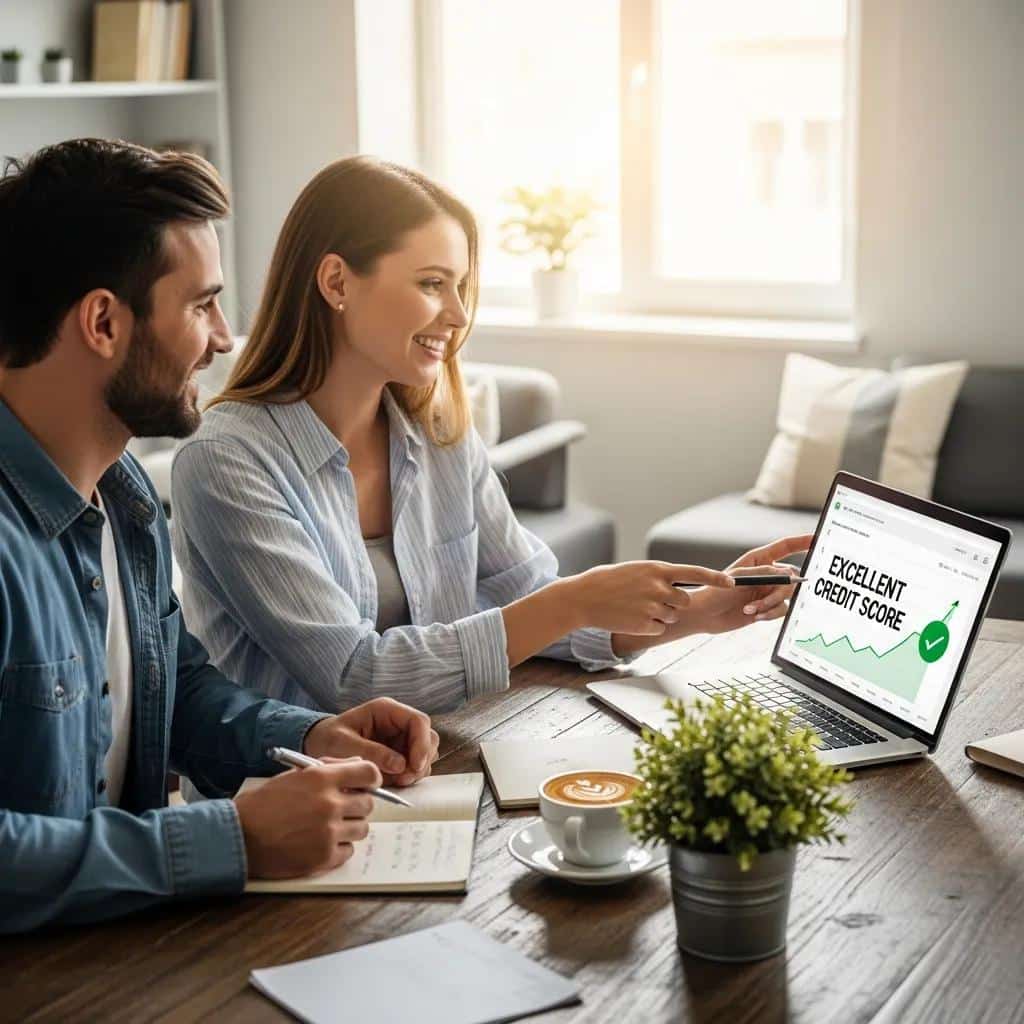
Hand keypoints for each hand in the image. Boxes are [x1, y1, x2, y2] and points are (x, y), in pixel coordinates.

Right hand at [235, 757, 379, 878]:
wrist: (238, 836)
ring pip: (361, 828)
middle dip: (357, 805)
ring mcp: (328, 832)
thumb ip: (328, 769)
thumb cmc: (263, 804)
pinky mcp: (324, 857)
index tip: (367, 784)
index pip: (369, 773)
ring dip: (350, 827)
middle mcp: (329, 803)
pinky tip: (320, 843)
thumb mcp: (294, 776)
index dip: (371, 779)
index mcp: (321, 778)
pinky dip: (339, 848)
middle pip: (368, 803)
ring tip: (328, 827)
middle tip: (342, 808)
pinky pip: (348, 851)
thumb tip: (356, 765)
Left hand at [303, 697, 439, 786]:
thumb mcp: (343, 744)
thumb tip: (399, 765)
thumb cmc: (327, 739)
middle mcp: (397, 722)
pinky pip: (415, 763)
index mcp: (386, 710)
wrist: (317, 745)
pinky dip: (410, 774)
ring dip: (417, 769)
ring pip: (425, 752)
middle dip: (421, 759)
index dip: (422, 743)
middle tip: (405, 779)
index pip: (418, 721)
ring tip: (398, 781)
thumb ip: (371, 752)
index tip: (415, 765)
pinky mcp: (399, 752)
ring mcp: (400, 737)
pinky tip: (395, 781)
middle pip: (427, 737)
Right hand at [567, 560, 734, 636]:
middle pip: (686, 601)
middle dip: (676, 604)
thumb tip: (680, 583)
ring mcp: (651, 607)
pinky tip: (632, 618)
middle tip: (656, 601)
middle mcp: (658, 587)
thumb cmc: (608, 581)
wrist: (583, 598)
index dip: (717, 578)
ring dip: (662, 616)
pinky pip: (659, 629)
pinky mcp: (644, 625)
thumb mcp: (636, 570)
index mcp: (657, 569)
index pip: (696, 573)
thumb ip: (659, 576)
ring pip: (673, 617)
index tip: (733, 582)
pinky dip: (649, 626)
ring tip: (638, 608)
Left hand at [684, 534, 813, 635]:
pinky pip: (780, 610)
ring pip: (786, 597)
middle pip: (791, 578)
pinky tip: (754, 616)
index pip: (786, 547)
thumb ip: (764, 573)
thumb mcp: (739, 577)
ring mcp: (767, 591)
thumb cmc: (715, 591)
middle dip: (781, 590)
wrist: (705, 615)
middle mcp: (766, 574)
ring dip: (771, 604)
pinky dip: (770, 613)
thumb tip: (789, 575)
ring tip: (751, 609)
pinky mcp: (766, 608)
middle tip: (766, 598)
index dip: (803, 542)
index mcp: (758, 559)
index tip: (819, 538)